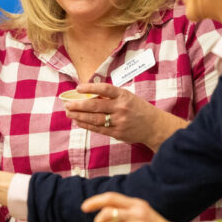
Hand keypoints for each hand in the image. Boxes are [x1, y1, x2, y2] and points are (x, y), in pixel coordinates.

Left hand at [63, 83, 186, 150]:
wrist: (154, 126)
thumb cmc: (139, 109)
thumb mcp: (128, 97)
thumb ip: (111, 97)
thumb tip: (89, 95)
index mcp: (124, 96)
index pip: (104, 89)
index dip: (90, 88)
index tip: (78, 88)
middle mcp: (121, 108)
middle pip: (96, 106)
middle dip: (79, 105)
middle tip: (67, 104)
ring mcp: (119, 121)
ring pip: (95, 119)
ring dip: (79, 116)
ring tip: (69, 113)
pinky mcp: (117, 133)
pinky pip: (98, 128)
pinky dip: (86, 125)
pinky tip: (78, 121)